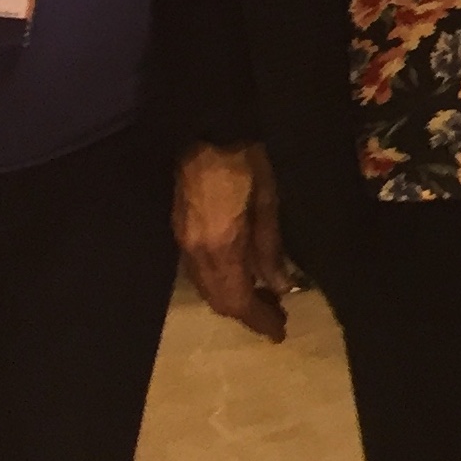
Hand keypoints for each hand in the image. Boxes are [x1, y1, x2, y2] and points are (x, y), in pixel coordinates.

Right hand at [174, 141, 288, 341]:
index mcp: (220, 246)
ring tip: (262, 300)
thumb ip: (271, 247)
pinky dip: (219, 283)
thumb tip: (281, 286)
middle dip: (245, 313)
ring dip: (231, 300)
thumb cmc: (246, 159)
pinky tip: (239, 277)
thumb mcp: (269, 201)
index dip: (258, 319)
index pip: (237, 299)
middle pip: (217, 299)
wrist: (206, 128)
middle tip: (275, 317)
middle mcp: (195, 251)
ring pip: (205, 288)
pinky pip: (198, 271)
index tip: (280, 332)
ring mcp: (183, 241)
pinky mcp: (179, 230)